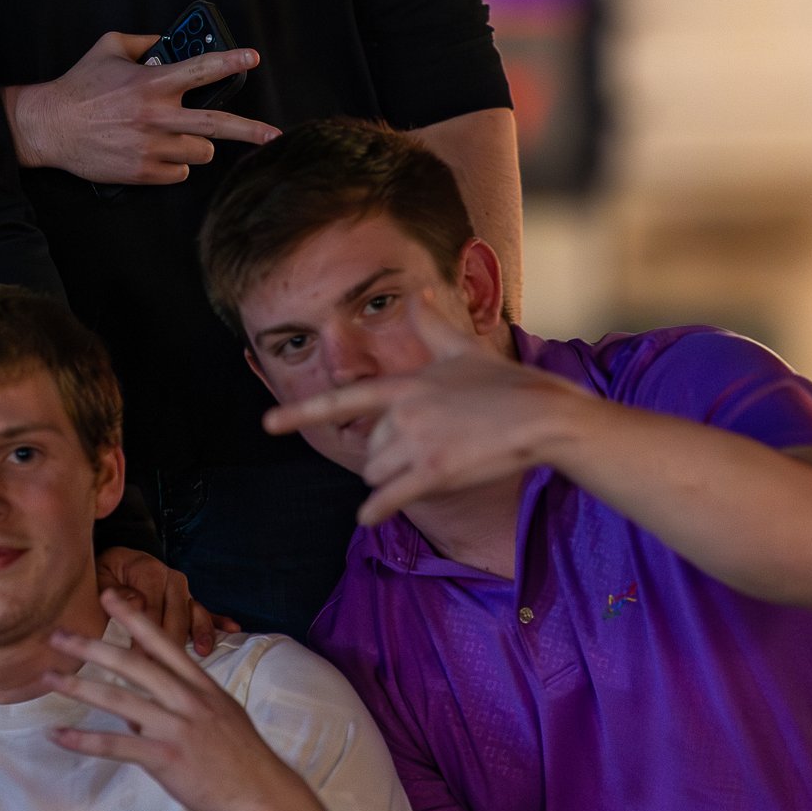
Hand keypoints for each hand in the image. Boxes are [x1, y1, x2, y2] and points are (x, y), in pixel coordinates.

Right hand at [6, 31, 277, 183]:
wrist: (49, 127)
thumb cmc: (79, 86)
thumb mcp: (109, 48)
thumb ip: (143, 41)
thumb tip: (168, 41)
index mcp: (151, 83)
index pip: (201, 69)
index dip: (230, 61)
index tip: (252, 58)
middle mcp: (156, 116)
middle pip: (217, 125)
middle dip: (250, 130)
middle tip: (274, 133)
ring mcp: (151, 147)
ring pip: (201, 152)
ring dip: (196, 144)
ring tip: (176, 135)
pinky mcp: (143, 172)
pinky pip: (180, 173)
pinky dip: (175, 165)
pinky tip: (156, 152)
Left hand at [47, 592, 355, 810]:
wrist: (263, 793)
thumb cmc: (242, 757)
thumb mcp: (219, 716)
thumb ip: (182, 706)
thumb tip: (140, 712)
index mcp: (201, 686)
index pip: (163, 643)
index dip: (134, 618)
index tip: (110, 597)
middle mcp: (187, 700)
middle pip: (133, 664)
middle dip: (92, 647)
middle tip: (58, 634)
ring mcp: (176, 728)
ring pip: (119, 700)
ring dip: (78, 686)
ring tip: (49, 677)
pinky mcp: (166, 758)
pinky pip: (117, 745)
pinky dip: (84, 740)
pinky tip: (59, 735)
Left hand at [97, 546, 238, 655]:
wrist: (118, 561)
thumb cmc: (106, 574)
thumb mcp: (102, 578)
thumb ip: (116, 591)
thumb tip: (135, 602)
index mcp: (150, 571)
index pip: (149, 610)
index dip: (142, 638)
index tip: (136, 663)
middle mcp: (172, 579)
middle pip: (176, 616)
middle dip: (170, 644)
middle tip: (166, 673)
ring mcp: (184, 591)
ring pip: (194, 616)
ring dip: (200, 633)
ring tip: (203, 652)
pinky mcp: (189, 601)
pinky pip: (206, 612)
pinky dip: (219, 620)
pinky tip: (233, 628)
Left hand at [264, 302, 590, 523]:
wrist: (543, 415)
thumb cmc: (506, 384)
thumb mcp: (464, 348)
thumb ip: (434, 324)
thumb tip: (420, 292)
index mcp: (406, 385)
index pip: (345, 398)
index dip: (302, 412)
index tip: (268, 423)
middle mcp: (404, 413)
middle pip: (367, 450)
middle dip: (387, 457)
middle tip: (430, 449)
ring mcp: (418, 443)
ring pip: (377, 475)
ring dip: (393, 480)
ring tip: (433, 466)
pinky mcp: (435, 471)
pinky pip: (389, 498)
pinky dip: (377, 510)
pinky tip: (369, 517)